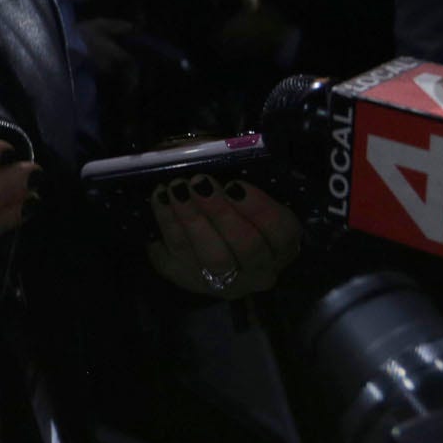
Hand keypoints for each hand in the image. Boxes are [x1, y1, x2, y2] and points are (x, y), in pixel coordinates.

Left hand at [147, 176, 300, 298]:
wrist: (212, 244)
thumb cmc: (239, 211)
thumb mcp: (249, 196)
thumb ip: (242, 183)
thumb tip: (217, 159)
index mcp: (282, 247)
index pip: (280, 231)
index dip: (258, 208)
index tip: (234, 184)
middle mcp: (259, 272)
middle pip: (246, 247)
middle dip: (221, 212)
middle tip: (199, 183)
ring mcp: (225, 283)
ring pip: (211, 257)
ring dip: (191, 219)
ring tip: (176, 188)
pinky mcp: (191, 283)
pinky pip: (177, 259)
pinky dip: (167, 226)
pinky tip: (160, 199)